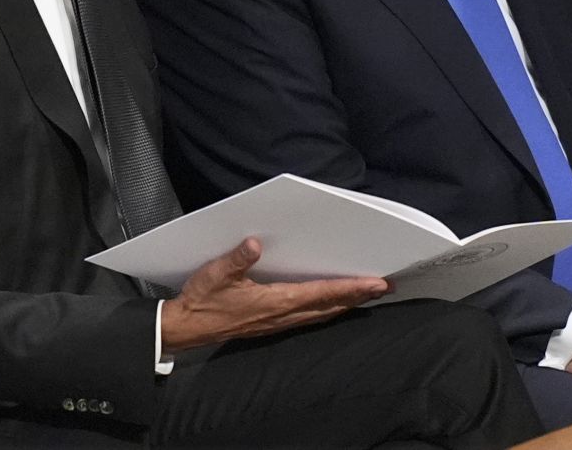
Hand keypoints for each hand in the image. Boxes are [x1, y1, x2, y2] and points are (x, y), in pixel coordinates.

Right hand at [160, 237, 387, 352]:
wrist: (185, 328)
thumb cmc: (201, 300)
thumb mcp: (214, 274)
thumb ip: (236, 259)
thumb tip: (255, 242)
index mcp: (274, 302)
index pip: (321, 293)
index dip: (350, 288)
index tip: (376, 283)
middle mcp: (282, 315)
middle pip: (329, 306)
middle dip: (358, 297)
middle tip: (385, 287)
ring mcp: (278, 322)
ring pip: (321, 314)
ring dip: (346, 304)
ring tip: (367, 294)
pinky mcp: (272, 324)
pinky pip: (309, 317)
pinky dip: (327, 309)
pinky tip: (333, 305)